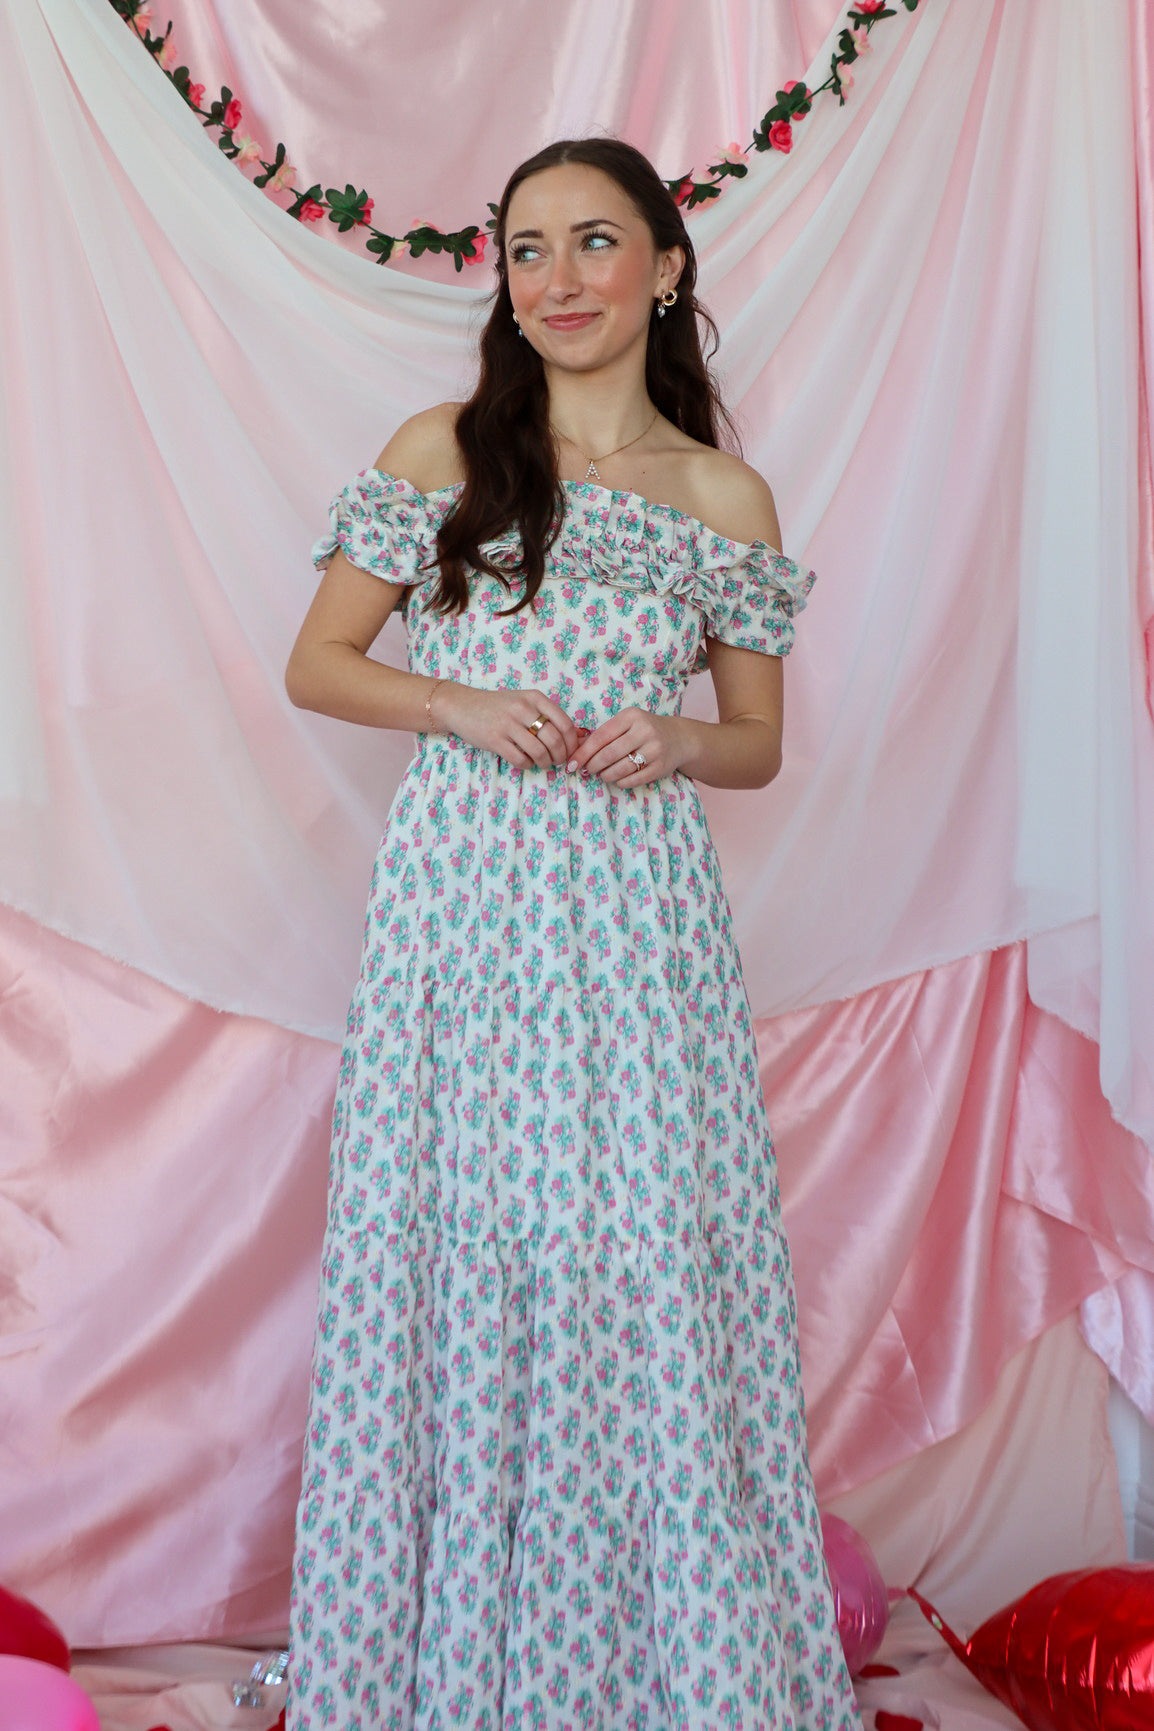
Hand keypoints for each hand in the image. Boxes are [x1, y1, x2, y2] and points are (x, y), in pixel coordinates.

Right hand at [435, 684, 578, 769]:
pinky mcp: (495, 739)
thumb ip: (546, 715)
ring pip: (539, 751)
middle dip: (561, 756)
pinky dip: (527, 765)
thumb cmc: (498, 706)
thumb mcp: (523, 702)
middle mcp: (523, 709)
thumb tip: (576, 736)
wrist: (462, 706)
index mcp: (534, 698)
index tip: (570, 751)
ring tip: (543, 763)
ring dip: (545, 762)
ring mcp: (508, 724)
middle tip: (558, 761)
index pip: (565, 723)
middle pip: (555, 739)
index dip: (572, 742)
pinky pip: (520, 759)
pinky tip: (526, 762)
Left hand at [568, 708, 687, 786]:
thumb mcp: (626, 723)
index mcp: (631, 716)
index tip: (572, 763)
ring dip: (606, 775)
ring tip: (602, 774)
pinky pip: (634, 779)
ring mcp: (655, 749)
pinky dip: (621, 782)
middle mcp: (644, 731)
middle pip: (609, 754)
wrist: (679, 738)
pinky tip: (617, 779)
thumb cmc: (644, 730)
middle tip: (587, 770)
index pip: (601, 736)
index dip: (583, 752)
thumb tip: (575, 751)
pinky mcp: (661, 767)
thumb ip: (603, 734)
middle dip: (593, 765)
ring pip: (621, 769)